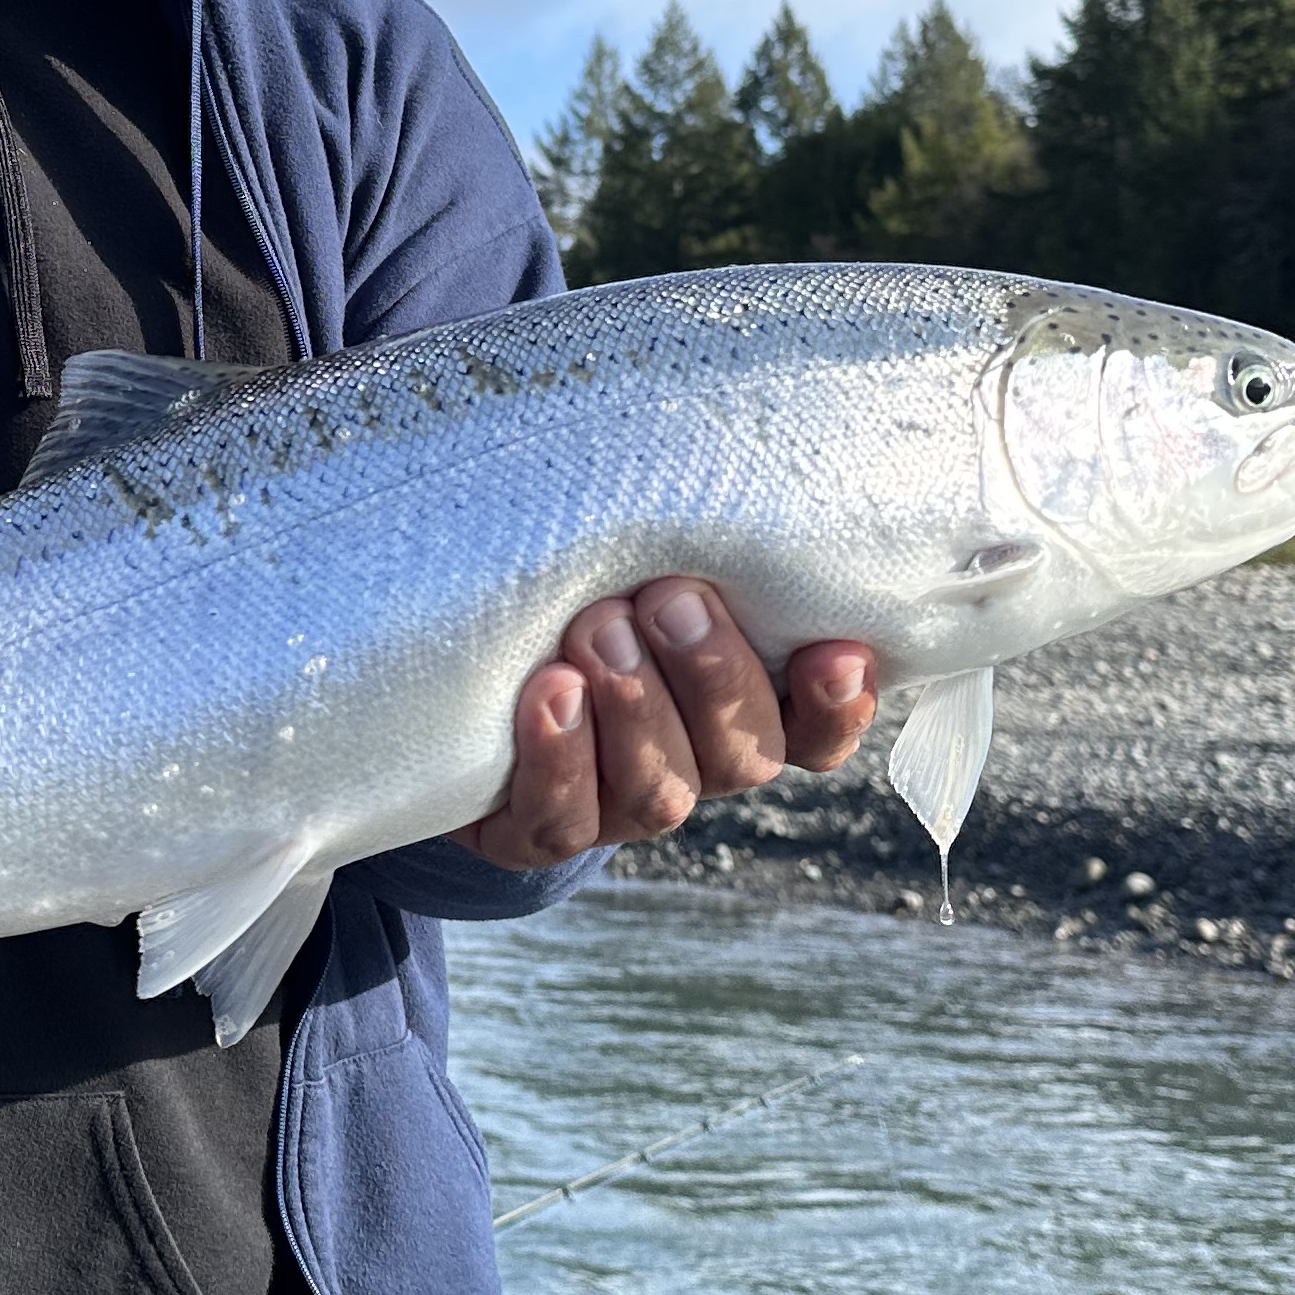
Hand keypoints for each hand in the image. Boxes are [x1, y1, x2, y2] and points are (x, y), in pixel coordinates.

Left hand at [457, 578, 877, 870]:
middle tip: (669, 599)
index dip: (836, 706)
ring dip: (636, 707)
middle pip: (743, 756)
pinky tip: (550, 692)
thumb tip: (715, 463)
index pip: (816, 730)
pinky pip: (562, 818)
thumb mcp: (634, 554)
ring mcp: (616, 807)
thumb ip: (685, 538)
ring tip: (598, 627)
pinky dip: (560, 757)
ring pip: (661, 792)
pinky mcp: (535, 831)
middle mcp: (691, 765)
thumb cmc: (572, 584)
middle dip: (712, 675)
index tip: (835, 651)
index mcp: (738, 708)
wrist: (459, 668)